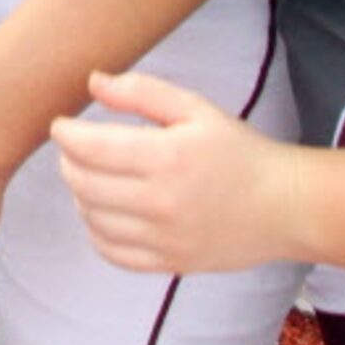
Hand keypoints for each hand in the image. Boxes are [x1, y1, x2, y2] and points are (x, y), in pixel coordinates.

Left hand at [51, 70, 304, 275]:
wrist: (284, 207)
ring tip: (94, 177)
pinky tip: (106, 211)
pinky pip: (111, 252)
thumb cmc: (238, 151)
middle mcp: (163, 201)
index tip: (61, 125)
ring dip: (81, 194)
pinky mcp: (169, 263)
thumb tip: (93, 81)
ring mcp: (165, 238)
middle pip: (83, 183)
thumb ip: (142, 92)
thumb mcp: (196, 109)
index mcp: (168, 156)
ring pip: (92, 218)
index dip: (64, 134)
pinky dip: (96, 230)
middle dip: (69, 161)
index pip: (90, 148)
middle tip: (76, 149)